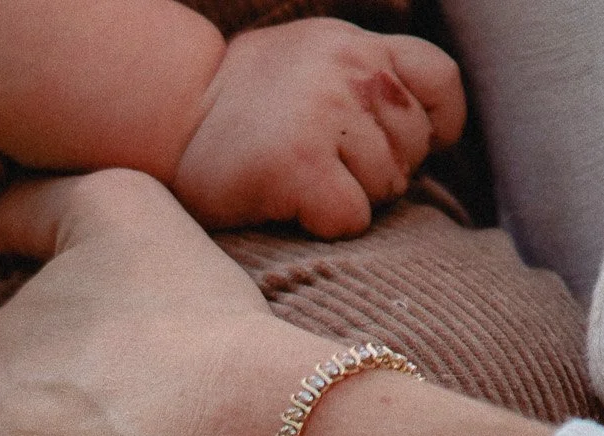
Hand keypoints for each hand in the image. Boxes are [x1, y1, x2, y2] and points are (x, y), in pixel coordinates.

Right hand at [173, 19, 464, 237]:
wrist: (164, 119)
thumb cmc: (239, 110)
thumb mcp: (309, 62)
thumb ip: (364, 78)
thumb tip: (427, 133)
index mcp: (356, 43)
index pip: (439, 81)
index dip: (434, 126)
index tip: (399, 147)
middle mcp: (350, 69)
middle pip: (415, 147)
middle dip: (381, 170)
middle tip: (323, 168)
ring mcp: (326, 114)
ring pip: (387, 187)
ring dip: (351, 199)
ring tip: (299, 181)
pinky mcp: (299, 164)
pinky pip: (351, 218)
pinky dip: (327, 225)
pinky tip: (289, 205)